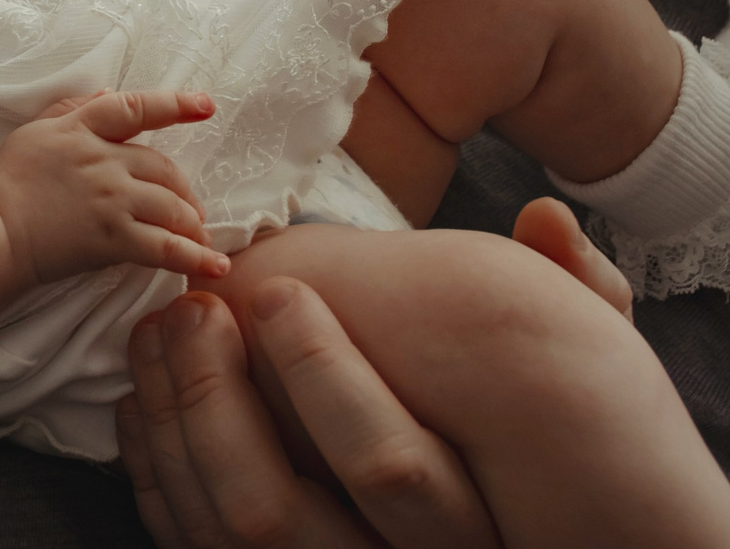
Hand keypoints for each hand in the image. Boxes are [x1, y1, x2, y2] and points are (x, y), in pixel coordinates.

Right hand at [0, 91, 228, 283]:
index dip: (175, 105)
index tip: (205, 105)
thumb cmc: (9, 181)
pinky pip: (166, 247)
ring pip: (172, 206)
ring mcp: (111, 200)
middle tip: (189, 208)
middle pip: (165, 168)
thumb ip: (74, 109)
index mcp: (82, 129)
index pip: (135, 109)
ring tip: (198, 235)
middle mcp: (103, 161)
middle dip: (184, 189)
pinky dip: (195, 256)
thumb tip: (109, 91)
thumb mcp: (35, 132)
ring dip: (191, 222)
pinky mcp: (114, 238)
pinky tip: (216, 265)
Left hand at [117, 201, 643, 548]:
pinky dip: (156, 471)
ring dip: (171, 423)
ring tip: (158, 332)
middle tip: (193, 309)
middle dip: (214, 401)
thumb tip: (544, 215)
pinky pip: (190, 544)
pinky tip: (144, 397)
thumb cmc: (547, 441)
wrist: (471, 524)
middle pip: (269, 509)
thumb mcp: (585, 379)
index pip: (388, 471)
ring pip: (220, 529)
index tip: (279, 291)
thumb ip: (571, 301)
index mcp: (474, 523)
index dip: (322, 378)